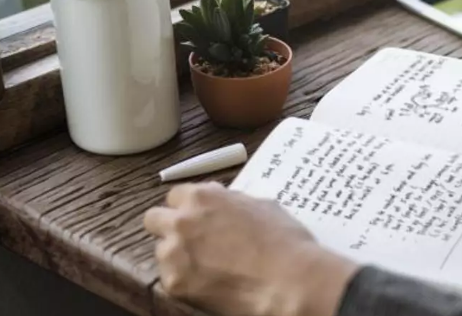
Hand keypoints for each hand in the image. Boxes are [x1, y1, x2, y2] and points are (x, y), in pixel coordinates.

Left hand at [144, 182, 357, 315]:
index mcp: (203, 196)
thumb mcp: (262, 206)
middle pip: (154, 219)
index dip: (189, 206)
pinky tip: (211, 283)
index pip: (176, 195)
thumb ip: (232, 202)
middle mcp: (182, 220)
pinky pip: (171, 278)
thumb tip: (222, 203)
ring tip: (207, 267)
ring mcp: (174, 253)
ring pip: (161, 251)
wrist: (289, 280)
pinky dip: (187, 281)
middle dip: (169, 227)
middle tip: (191, 240)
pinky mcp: (174, 283)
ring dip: (178, 256)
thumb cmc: (284, 240)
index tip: (200, 217)